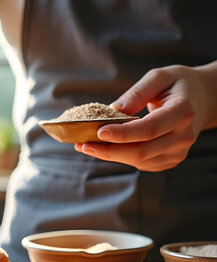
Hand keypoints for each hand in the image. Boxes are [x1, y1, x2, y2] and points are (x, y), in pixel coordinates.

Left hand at [75, 62, 216, 171]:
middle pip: (141, 151)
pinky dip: (119, 156)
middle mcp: (183, 136)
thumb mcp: (159, 77)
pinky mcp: (168, 160)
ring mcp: (177, 152)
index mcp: (183, 112)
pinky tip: (103, 148)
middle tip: (82, 144)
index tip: (99, 131)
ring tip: (85, 146)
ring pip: (138, 160)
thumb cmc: (177, 85)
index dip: (123, 133)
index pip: (149, 129)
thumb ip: (137, 93)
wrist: (202, 100)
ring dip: (110, 155)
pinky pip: (140, 163)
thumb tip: (113, 110)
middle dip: (108, 150)